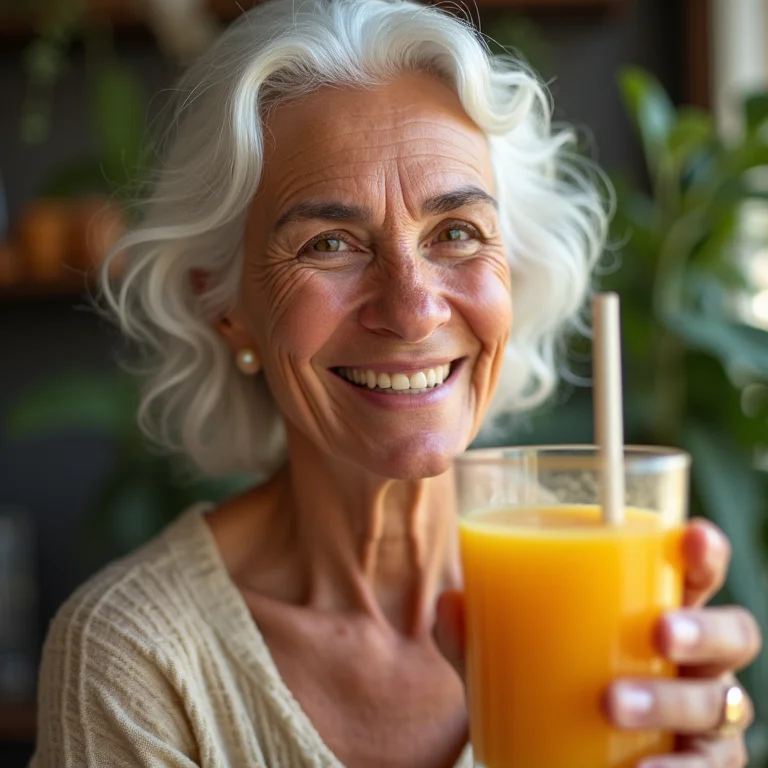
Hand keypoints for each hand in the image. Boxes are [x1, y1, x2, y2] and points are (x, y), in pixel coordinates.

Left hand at [434, 519, 762, 766]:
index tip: (688, 534)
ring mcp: (702, 715)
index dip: (703, 551)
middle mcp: (691, 659)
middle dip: (702, 627)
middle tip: (656, 631)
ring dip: (670, 700)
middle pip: (732, 633)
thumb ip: (479, 630)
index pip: (693, 572)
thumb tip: (449, 603)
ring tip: (613, 702)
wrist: (558, 754)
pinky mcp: (699, 765)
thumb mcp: (510, 652)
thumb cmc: (549, 681)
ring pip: (720, 703)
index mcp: (653, 610)